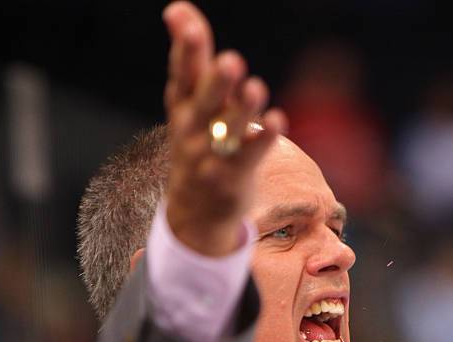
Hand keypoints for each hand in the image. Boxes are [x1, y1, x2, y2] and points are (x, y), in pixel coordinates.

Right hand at [162, 1, 286, 255]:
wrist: (194, 210)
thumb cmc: (196, 143)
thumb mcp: (188, 104)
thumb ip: (191, 59)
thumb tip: (177, 8)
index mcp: (182, 108)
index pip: (182, 76)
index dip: (184, 50)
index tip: (183, 19)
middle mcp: (192, 131)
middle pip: (203, 103)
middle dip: (215, 83)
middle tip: (230, 61)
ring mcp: (210, 156)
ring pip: (227, 131)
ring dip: (242, 110)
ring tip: (256, 88)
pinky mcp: (232, 177)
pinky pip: (249, 156)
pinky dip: (262, 138)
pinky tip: (276, 120)